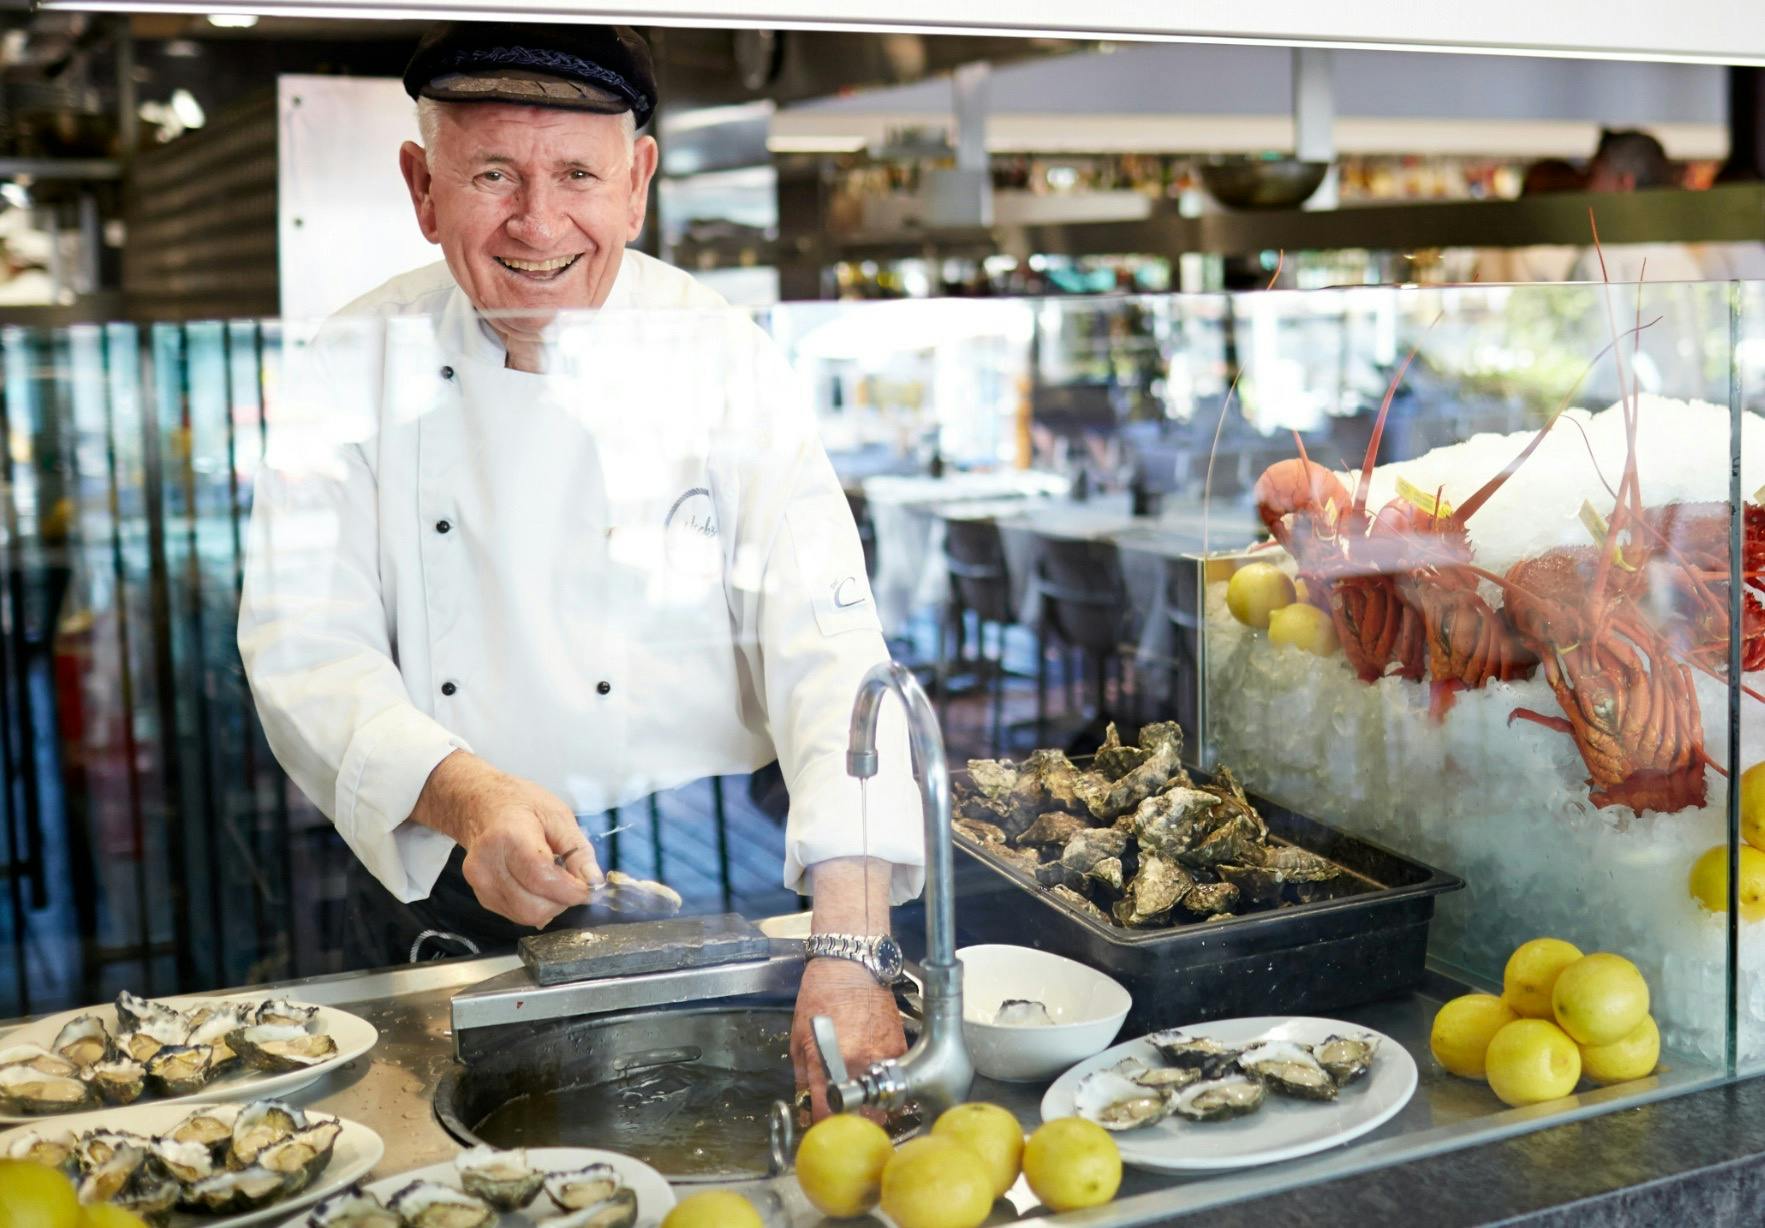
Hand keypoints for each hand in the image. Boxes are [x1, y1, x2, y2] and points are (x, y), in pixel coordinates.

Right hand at [411, 751, 601, 926]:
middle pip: (533, 906)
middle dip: (562, 901)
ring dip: (550, 906)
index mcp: (508, 837)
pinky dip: (536, 906)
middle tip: (573, 882)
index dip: (571, 890)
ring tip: (554, 879)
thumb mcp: (559, 815)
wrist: (482, 805)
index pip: (542, 878)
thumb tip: (594, 882)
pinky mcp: (482, 896)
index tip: (590, 888)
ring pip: (525, 915)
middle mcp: (488, 865)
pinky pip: (516, 914)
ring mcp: (481, 883)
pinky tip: (537, 883)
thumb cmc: (521, 804)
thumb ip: (578, 850)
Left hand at [790, 957, 907, 1121]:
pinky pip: (896, 1082)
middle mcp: (859, 1063)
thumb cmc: (821, 996)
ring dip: (871, 1109)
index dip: (823, 1126)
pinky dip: (886, 1087)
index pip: (828, 1114)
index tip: (821, 1127)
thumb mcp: (799, 1039)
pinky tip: (873, 1079)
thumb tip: (806, 1109)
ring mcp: (884, 1057)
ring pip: (884, 1105)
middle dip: (851, 1123)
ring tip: (858, 1101)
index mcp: (829, 1062)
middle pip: (862, 1118)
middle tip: (841, 1117)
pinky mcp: (901, 1050)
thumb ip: (803, 1079)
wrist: (851, 967)